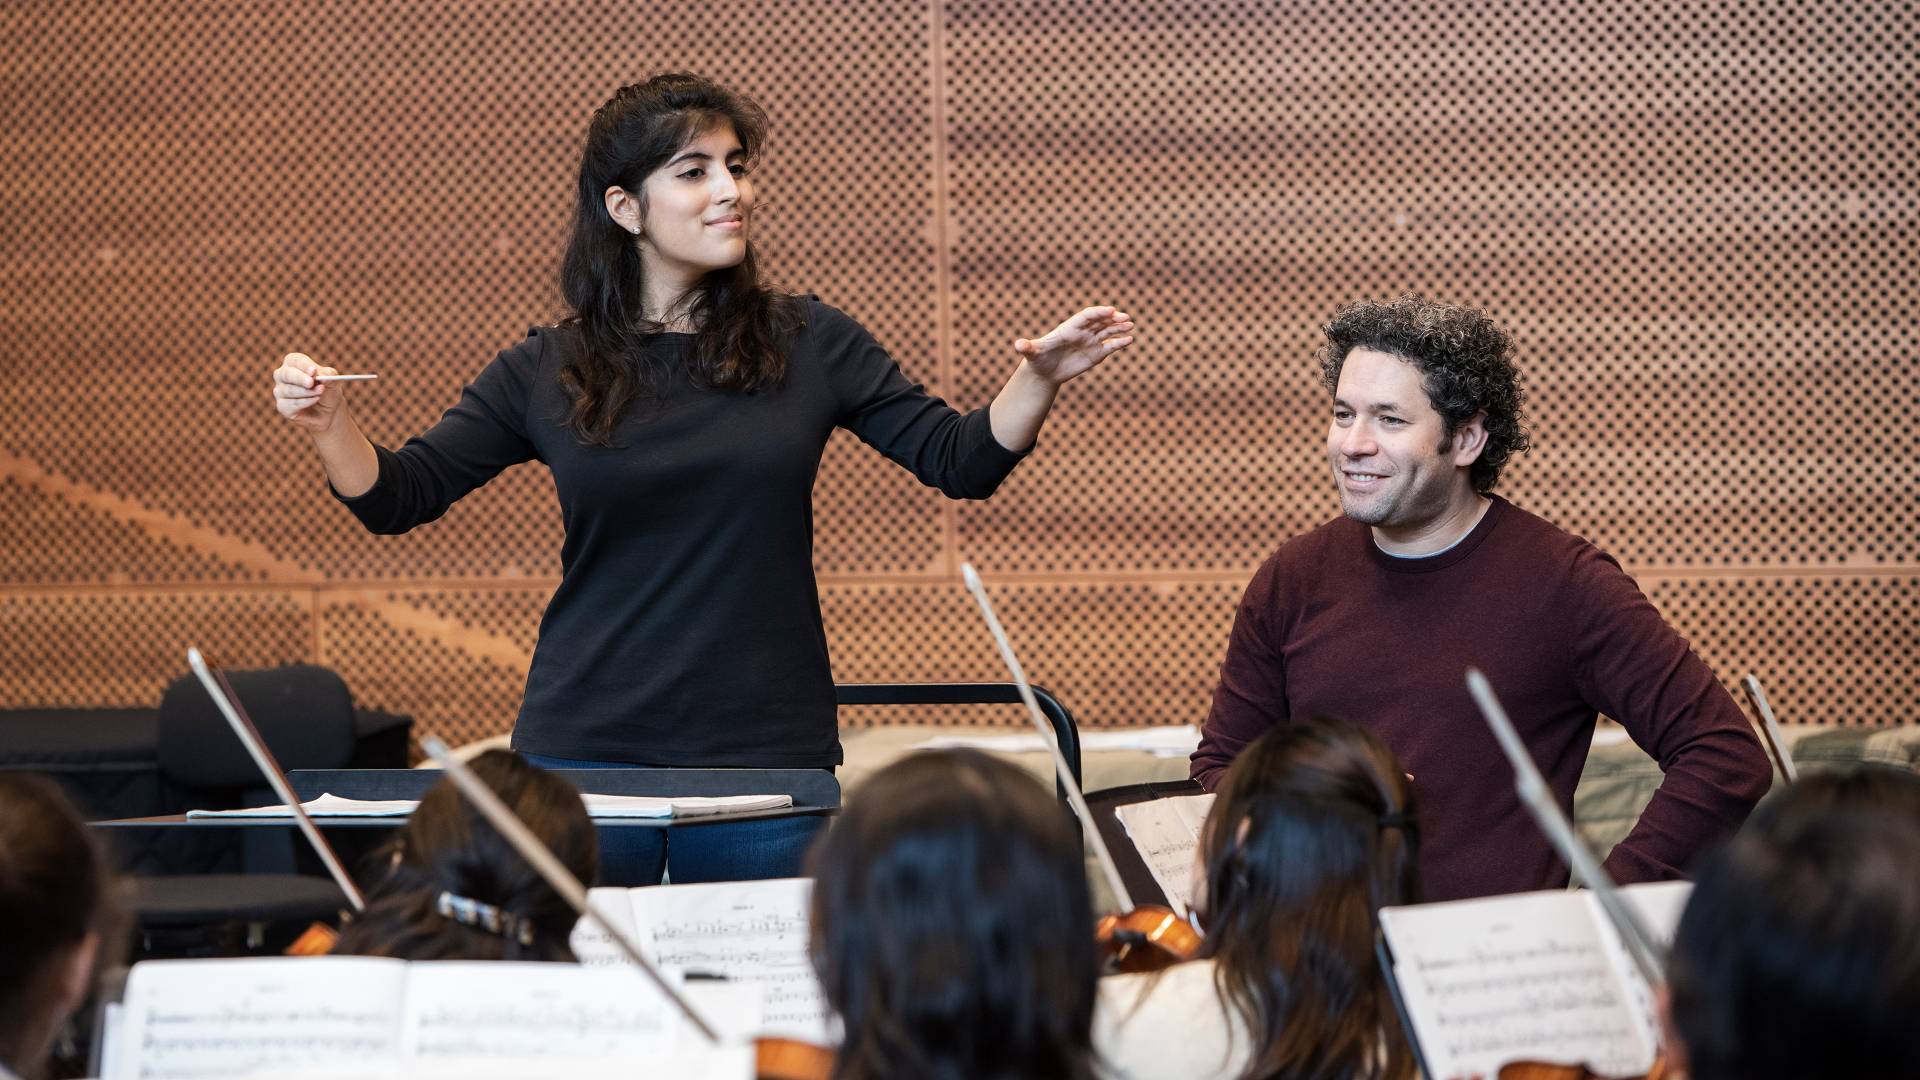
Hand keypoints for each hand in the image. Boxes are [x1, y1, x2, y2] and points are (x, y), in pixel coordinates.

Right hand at [273, 352, 345, 432]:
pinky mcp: (282, 406)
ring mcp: (280, 391)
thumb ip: (327, 375)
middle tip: (311, 383)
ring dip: (307, 392)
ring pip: (289, 390)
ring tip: (320, 392)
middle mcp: (282, 376)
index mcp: (293, 363)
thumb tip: (321, 376)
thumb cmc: (328, 391)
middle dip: (300, 378)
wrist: (330, 411)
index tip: (313, 371)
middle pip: (286, 374)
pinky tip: (315, 400)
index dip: (303, 365)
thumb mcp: (333, 380)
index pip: (293, 360)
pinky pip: (290, 404)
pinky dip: (305, 402)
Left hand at [1012, 306, 1134, 385]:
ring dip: (1119, 328)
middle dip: (1113, 318)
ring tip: (1131, 326)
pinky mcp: (1096, 353)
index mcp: (1070, 328)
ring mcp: (1090, 341)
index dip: (1098, 312)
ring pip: (1107, 331)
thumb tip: (1017, 345)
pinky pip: (1110, 346)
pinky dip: (1120, 342)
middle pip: (1100, 321)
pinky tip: (1130, 340)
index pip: (1086, 316)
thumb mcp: (1031, 353)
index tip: (1110, 310)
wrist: (1044, 371)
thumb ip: (1026, 347)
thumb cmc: (1037, 358)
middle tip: (1126, 317)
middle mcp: (1082, 332)